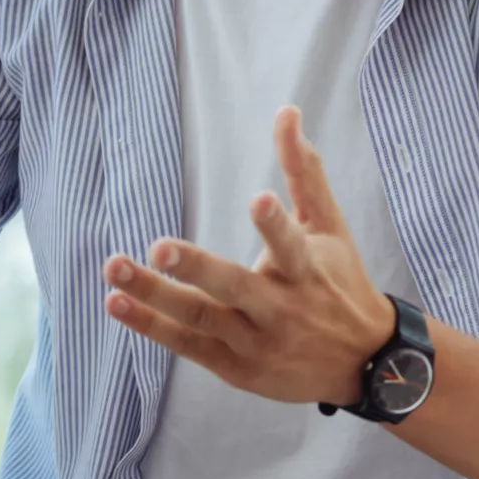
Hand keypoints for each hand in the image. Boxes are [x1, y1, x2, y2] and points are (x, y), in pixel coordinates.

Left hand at [103, 106, 393, 406]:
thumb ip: (303, 171)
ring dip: (154, 295)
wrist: (364, 365)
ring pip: (201, 317)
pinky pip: (187, 344)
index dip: (276, 224)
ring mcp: (256, 341)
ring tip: (113, 267)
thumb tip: (285, 111)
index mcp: (307, 270)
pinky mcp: (234, 366)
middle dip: (197, 268)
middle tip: (159, 246)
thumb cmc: (339, 283)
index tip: (260, 199)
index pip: (292, 244)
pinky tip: (116, 301)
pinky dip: (150, 326)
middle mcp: (281, 309)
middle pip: (235, 288)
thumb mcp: (329, 228)